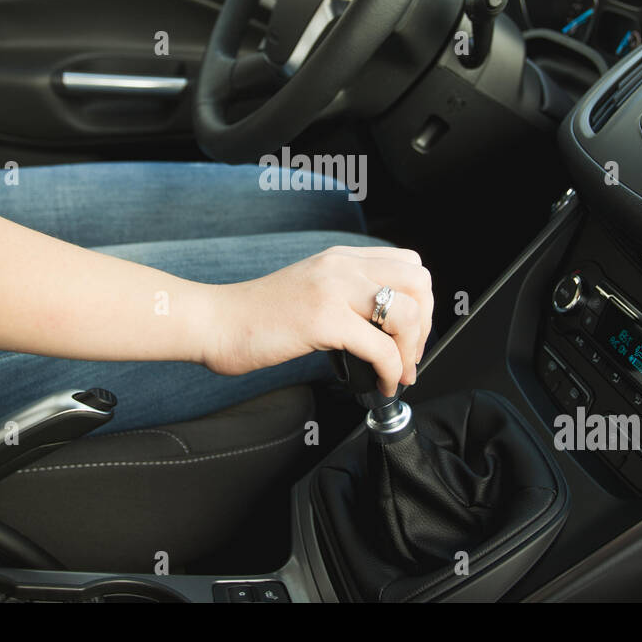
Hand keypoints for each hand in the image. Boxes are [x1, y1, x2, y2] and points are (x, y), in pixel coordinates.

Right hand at [204, 245, 433, 395]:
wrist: (217, 322)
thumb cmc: (257, 316)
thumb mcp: (311, 289)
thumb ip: (345, 294)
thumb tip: (383, 325)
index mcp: (341, 258)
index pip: (409, 265)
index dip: (421, 302)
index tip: (410, 333)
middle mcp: (341, 266)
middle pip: (418, 283)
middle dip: (425, 325)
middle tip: (409, 354)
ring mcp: (333, 290)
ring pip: (407, 313)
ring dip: (411, 350)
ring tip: (398, 372)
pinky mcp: (323, 320)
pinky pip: (381, 347)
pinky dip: (391, 371)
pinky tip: (381, 384)